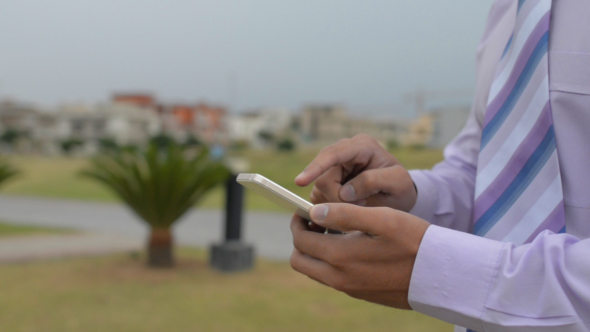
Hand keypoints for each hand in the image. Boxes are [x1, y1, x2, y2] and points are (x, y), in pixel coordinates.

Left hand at [290, 203, 429, 308]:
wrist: (440, 275)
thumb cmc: (414, 241)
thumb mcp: (382, 219)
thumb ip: (345, 214)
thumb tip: (314, 211)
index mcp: (340, 257)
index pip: (301, 241)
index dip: (297, 222)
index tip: (304, 210)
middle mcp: (339, 278)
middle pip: (301, 261)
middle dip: (301, 238)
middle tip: (314, 220)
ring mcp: (349, 288)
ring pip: (315, 271)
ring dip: (315, 250)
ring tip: (333, 229)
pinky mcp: (360, 293)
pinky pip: (332, 278)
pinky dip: (330, 261)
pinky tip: (349, 244)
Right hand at [295, 134, 416, 211]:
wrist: (398, 195)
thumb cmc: (401, 186)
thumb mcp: (398, 182)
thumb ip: (374, 181)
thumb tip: (346, 192)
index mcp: (361, 145)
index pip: (332, 154)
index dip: (315, 167)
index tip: (300, 182)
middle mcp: (343, 152)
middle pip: (323, 178)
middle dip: (338, 198)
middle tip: (362, 205)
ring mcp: (333, 167)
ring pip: (319, 190)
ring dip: (337, 204)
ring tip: (360, 204)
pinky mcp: (328, 182)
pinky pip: (319, 198)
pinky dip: (333, 207)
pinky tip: (350, 207)